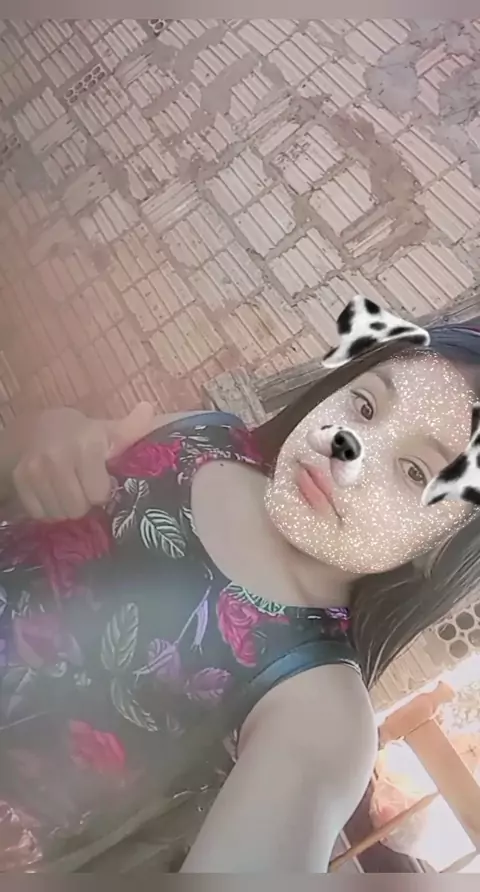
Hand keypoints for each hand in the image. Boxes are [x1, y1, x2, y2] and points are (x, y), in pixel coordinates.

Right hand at [12, 402, 154, 520]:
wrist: (33, 429)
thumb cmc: (78, 434)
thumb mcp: (106, 430)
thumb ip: (130, 429)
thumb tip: (148, 409)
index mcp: (86, 445)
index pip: (98, 495)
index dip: (102, 491)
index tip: (101, 481)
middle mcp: (58, 458)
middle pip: (77, 509)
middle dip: (83, 502)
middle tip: (83, 487)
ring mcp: (34, 471)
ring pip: (58, 515)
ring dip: (66, 508)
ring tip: (68, 489)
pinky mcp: (19, 481)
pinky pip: (39, 514)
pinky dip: (48, 509)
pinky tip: (52, 492)